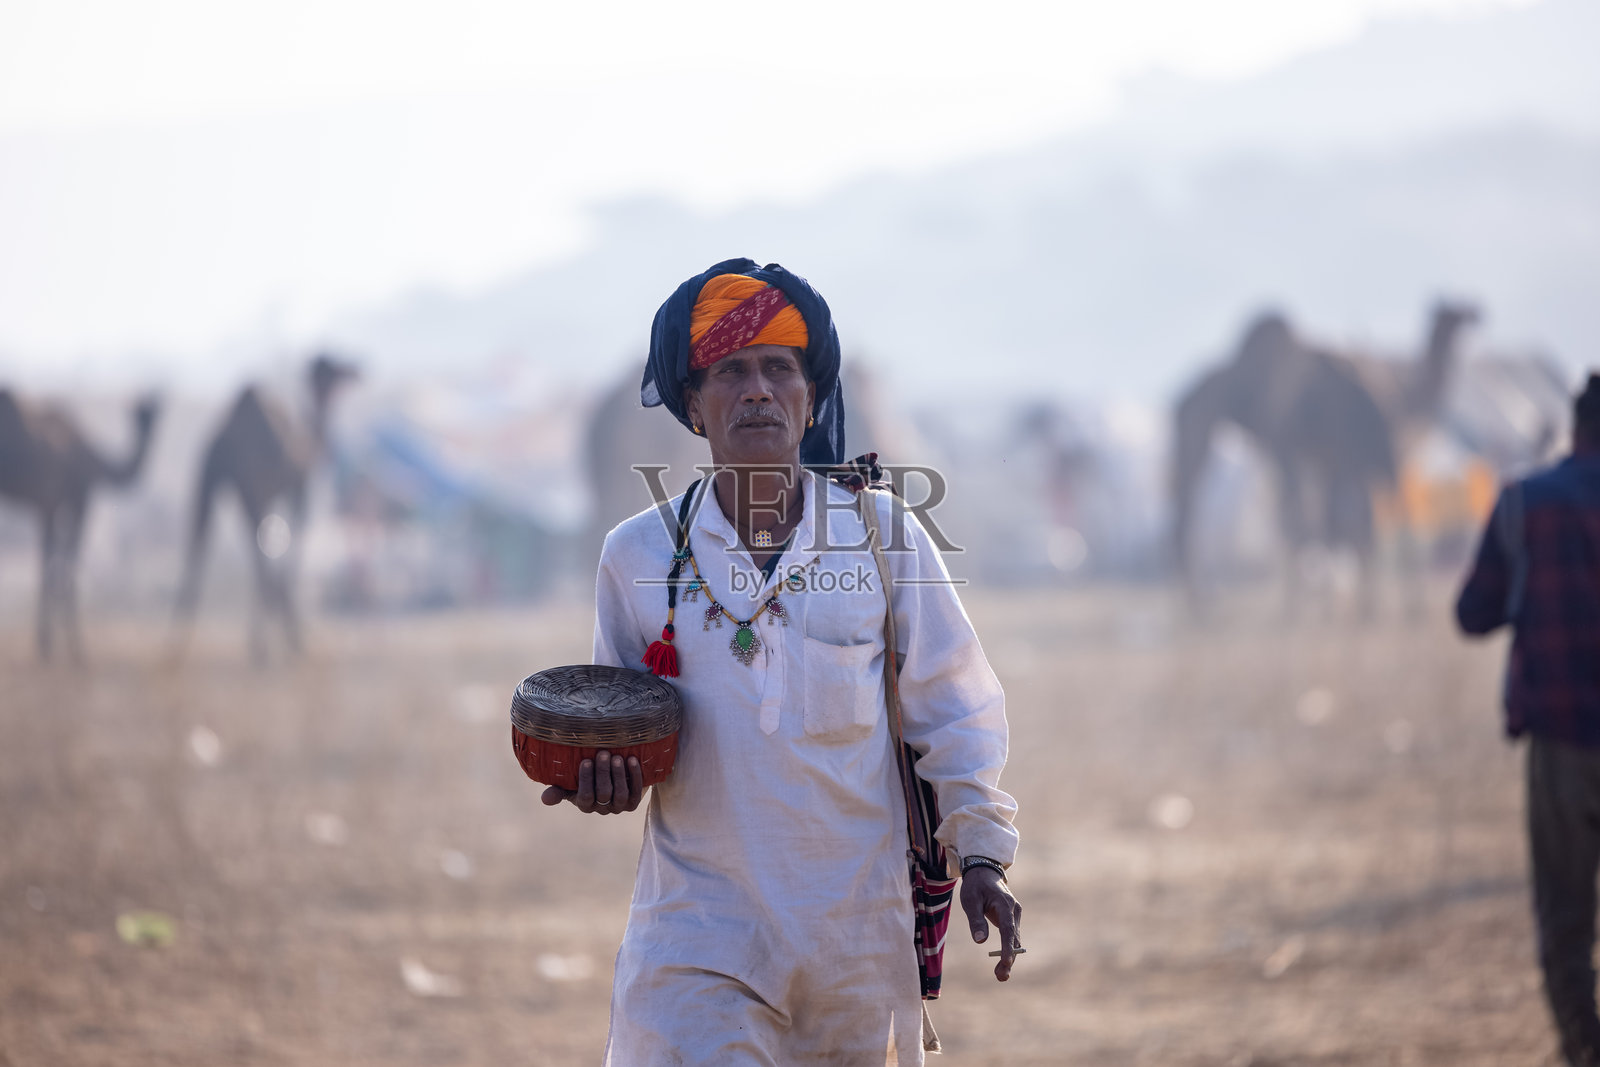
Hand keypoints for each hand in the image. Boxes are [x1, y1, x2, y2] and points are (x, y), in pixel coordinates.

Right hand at [539, 751, 645, 814]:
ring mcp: (619, 807)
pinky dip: (635, 776)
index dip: (586, 780)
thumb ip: (558, 789)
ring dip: (619, 775)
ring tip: (617, 757)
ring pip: (620, 794)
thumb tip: (545, 799)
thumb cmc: (588, 778)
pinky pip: (636, 792)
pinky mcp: (633, 803)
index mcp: (584, 804)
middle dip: (603, 773)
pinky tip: (632, 760)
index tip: (586, 761)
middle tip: (604, 753)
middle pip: (603, 793)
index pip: (584, 796)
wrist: (614, 779)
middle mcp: (602, 809)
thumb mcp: (571, 784)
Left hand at [960, 865, 1021, 980]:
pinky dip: (1008, 950)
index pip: (1007, 929)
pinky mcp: (1012, 918)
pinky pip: (1011, 936)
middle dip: (1009, 958)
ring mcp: (1014, 915)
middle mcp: (1014, 910)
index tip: (1006, 962)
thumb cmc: (975, 886)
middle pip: (1013, 938)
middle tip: (1000, 976)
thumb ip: (975, 919)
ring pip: (1014, 940)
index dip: (1007, 947)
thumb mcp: (970, 900)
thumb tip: (980, 941)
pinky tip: (1002, 963)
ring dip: (1009, 957)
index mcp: (1004, 904)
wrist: (984, 872)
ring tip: (1000, 975)